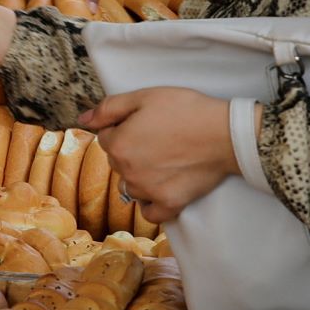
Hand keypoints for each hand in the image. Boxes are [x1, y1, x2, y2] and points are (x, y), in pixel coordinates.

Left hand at [81, 87, 236, 222]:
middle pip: (117, 162)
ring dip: (140, 176)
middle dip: (130, 151)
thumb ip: (108, 108)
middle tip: (158, 138)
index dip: (123, 127)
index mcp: (118, 145)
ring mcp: (148, 191)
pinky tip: (162, 188)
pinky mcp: (169, 204)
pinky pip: (149, 212)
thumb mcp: (144, 97)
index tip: (145, 122)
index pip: (106, 138)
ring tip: (165, 160)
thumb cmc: (186, 110)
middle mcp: (128, 172)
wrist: (226, 133)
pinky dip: (152, 203)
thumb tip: (83, 118)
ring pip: (130, 187)